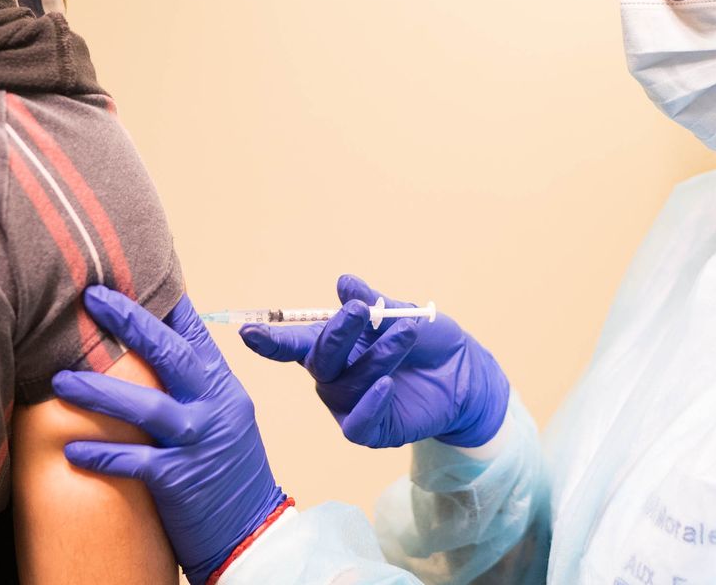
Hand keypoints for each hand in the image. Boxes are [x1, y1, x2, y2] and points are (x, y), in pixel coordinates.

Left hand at [52, 287, 288, 583]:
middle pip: (171, 355)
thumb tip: (153, 349)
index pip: (195, 334)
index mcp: (223, 389)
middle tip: (92, 298)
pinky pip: (135, 462)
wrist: (252, 534)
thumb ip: (193, 387)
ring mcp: (200, 444)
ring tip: (60, 380)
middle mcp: (215, 409)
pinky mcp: (181, 482)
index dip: (164, 302)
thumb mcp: (224, 420)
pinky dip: (102, 454)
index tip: (133, 274)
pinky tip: (71, 447)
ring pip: (147, 407)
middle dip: (129, 322)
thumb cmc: (230, 476)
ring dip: (100, 391)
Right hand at [241, 274, 509, 448]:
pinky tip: (387, 385)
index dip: (271, 340)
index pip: (295, 343)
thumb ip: (373, 301)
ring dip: (377, 357)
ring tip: (407, 333)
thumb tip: (344, 283)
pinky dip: (370, 404)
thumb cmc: (429, 341)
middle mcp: (335, 376)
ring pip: (347, 386)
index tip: (248, 331)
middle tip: (362, 311)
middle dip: (337, 335)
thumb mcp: (403, 312)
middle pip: (320, 360)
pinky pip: (359, 425)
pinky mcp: (373, 431)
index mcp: (334, 345)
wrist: (467, 373)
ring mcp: (351, 405)